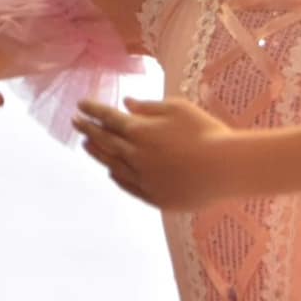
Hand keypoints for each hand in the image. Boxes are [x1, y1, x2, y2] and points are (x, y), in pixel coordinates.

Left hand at [72, 93, 232, 208]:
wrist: (225, 168)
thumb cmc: (206, 132)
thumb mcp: (178, 108)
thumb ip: (149, 107)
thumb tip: (127, 104)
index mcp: (140, 131)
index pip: (108, 118)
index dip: (93, 110)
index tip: (81, 104)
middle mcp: (135, 156)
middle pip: (104, 142)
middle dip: (88, 130)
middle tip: (76, 123)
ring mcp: (143, 178)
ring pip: (112, 165)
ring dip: (97, 154)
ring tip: (88, 145)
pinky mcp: (154, 196)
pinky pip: (127, 185)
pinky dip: (115, 176)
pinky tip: (111, 171)